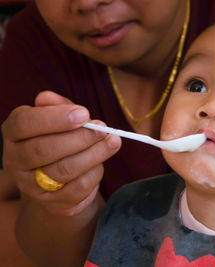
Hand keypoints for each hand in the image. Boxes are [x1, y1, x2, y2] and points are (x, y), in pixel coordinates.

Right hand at [1, 91, 120, 215]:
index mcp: (14, 133)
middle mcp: (15, 160)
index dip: (54, 118)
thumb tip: (46, 97)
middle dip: (79, 138)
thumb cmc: (60, 139)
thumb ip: (57, 106)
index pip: (24, 124)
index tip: (83, 113)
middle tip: (102, 128)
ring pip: (64, 170)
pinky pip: (78, 187)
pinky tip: (102, 161)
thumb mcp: (59, 118)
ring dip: (94, 154)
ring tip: (113, 141)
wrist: (59, 179)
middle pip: (44, 150)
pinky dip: (95, 172)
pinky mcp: (53, 202)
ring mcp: (32, 185)